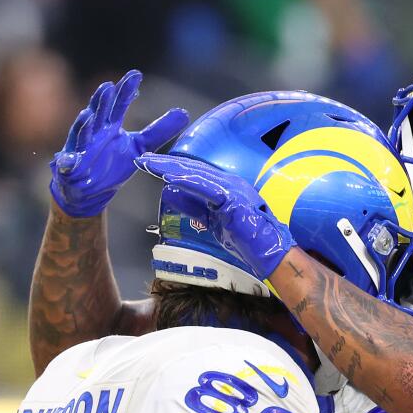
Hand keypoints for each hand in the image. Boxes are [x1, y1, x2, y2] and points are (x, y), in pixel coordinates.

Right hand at [51, 70, 187, 217]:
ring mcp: (81, 148)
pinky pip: (67, 164)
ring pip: (81, 135)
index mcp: (110, 125)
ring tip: (88, 115)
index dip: (126, 90)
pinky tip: (67, 161)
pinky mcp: (71, 167)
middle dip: (102, 101)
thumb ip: (159, 131)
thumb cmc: (113, 162)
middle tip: (108, 86)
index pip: (119, 104)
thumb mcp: (140, 146)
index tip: (137, 74)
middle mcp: (94, 132)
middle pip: (99, 113)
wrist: (91, 188)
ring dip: (83, 125)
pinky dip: (67, 162)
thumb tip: (184, 112)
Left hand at [136, 153, 295, 280]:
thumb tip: (169, 193)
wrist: (270, 253)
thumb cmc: (247, 240)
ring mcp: (233, 190)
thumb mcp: (212, 221)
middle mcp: (230, 183)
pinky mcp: (234, 200)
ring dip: (170, 168)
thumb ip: (192, 206)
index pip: (194, 174)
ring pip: (196, 175)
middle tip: (142, 159)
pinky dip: (187, 181)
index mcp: (226, 187)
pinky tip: (169, 177)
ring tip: (149, 164)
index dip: (170, 168)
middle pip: (192, 170)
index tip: (150, 166)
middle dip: (165, 164)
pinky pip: (206, 188)